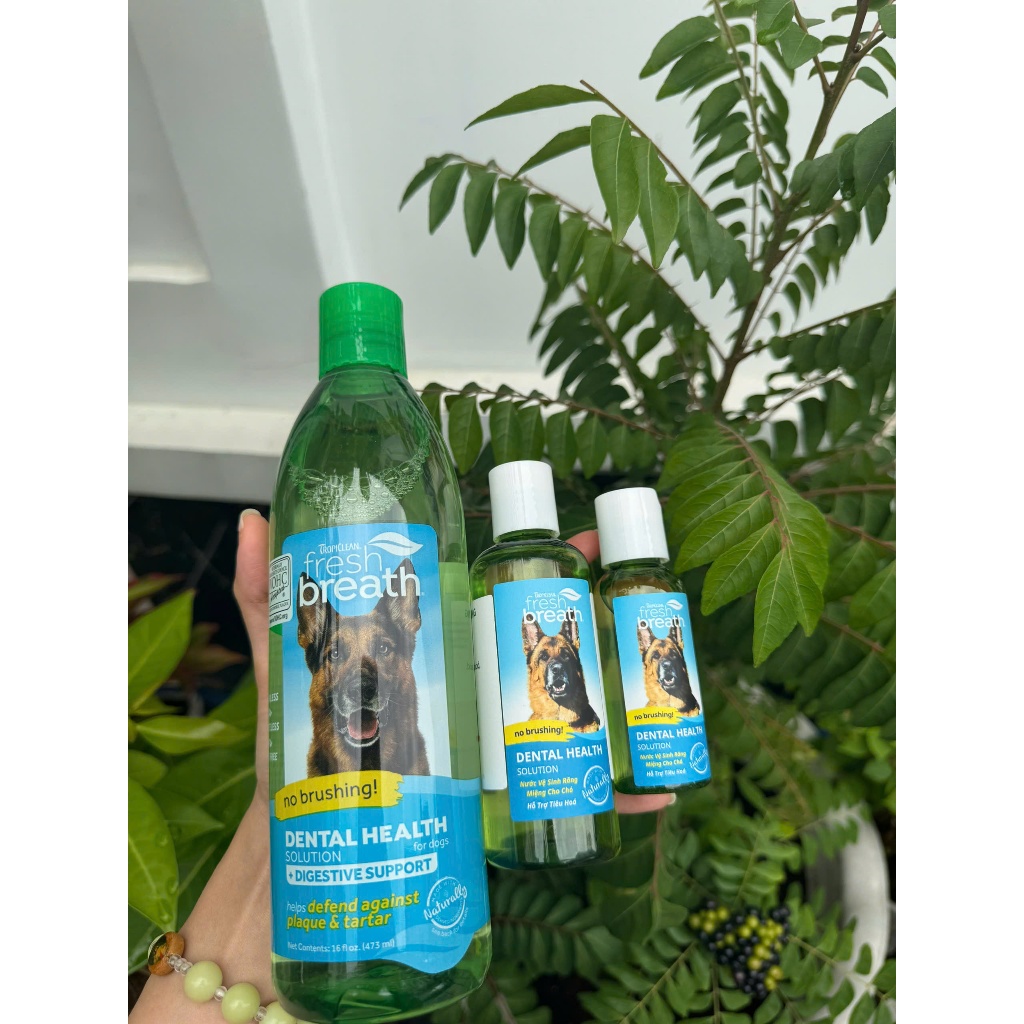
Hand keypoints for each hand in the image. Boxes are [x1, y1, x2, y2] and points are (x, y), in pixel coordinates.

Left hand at [234, 513, 670, 815]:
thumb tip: (253, 516)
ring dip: (620, 704)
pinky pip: (563, 795)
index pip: (494, 595)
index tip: (580, 539)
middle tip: (632, 602)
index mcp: (432, 650)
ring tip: (652, 694)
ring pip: (569, 714)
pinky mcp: (497, 801)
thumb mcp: (283, 666)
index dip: (540, 562)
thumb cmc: (293, 749)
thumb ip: (263, 596)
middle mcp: (471, 691)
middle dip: (598, 623)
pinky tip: (652, 795)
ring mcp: (489, 744)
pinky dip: (613, 796)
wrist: (301, 845)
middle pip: (547, 648)